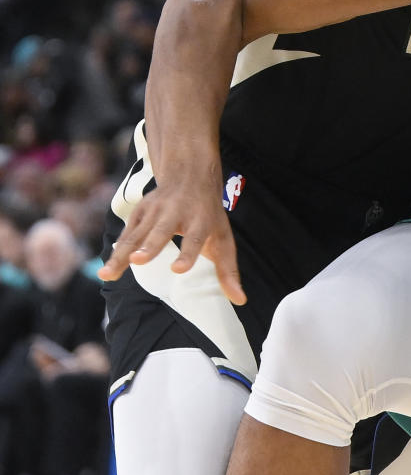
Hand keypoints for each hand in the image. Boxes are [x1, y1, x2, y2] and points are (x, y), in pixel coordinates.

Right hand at [98, 178, 245, 305]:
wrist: (189, 174)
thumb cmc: (208, 214)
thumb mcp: (223, 238)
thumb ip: (228, 270)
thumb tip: (240, 300)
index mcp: (200, 219)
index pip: (193, 238)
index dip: (186, 254)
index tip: (177, 269)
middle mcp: (176, 213)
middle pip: (160, 232)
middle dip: (149, 247)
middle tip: (137, 261)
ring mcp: (154, 210)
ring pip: (136, 235)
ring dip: (122, 254)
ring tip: (107, 274)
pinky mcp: (139, 211)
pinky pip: (126, 234)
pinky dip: (117, 251)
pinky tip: (107, 269)